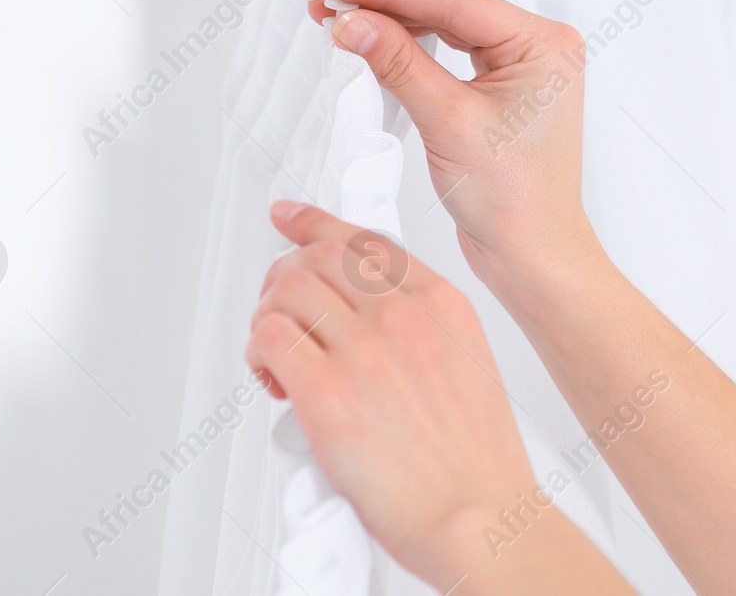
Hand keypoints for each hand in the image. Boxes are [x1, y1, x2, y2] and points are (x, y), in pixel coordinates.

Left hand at [245, 200, 535, 587]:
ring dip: (268, 316)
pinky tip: (273, 378)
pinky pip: (269, 338)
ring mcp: (364, 351)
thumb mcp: (468, 365)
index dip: (316, 224)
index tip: (291, 218)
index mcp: (441, 305)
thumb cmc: (477, 462)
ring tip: (276, 353)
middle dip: (285, 276)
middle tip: (278, 308)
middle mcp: (402, 316)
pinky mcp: (326, 394)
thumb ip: (422, 331)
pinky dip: (257, 353)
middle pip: (318, 256)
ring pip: (286, 289)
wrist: (478, 516)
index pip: (366, 240)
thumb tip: (366, 322)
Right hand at [310, 0, 599, 289]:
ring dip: (398, 21)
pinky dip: (417, 44)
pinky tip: (393, 20)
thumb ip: (399, 64)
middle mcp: (541, 48)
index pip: (456, 2)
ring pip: (451, 28)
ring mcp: (525, 68)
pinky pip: (456, 52)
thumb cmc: (513, 200)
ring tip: (346, 13)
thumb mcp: (448, 122)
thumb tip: (354, 23)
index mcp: (544, 45)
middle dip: (389, 3)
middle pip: (452, 9)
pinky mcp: (505, 89)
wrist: (532, 256)